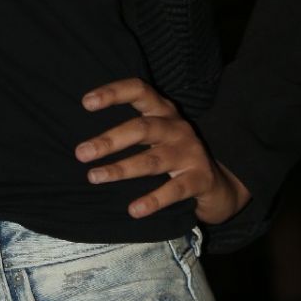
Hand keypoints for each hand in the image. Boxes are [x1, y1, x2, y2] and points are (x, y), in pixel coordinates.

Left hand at [74, 78, 251, 224]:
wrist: (219, 184)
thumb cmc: (173, 155)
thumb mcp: (155, 135)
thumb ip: (130, 130)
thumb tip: (84, 142)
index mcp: (163, 111)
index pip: (139, 90)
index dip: (113, 93)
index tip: (86, 102)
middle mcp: (177, 127)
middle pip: (142, 128)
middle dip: (110, 140)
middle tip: (81, 153)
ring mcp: (191, 152)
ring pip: (153, 160)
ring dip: (121, 169)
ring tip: (94, 177)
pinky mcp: (201, 179)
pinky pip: (175, 189)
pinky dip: (153, 200)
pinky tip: (134, 210)